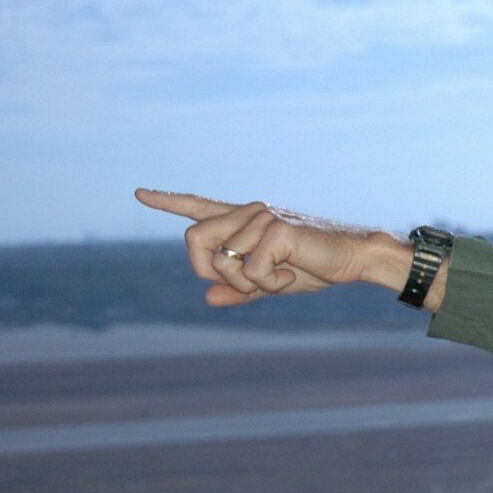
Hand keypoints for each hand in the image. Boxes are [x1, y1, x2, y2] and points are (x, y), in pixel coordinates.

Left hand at [134, 189, 409, 306]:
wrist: (352, 259)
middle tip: (247, 283)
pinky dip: (268, 284)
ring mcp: (261, 217)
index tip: (139, 194)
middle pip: (194, 239)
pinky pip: (250, 269)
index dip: (168, 202)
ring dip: (248, 282)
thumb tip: (208, 298)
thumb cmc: (316, 267)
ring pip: (222, 261)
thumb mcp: (272, 282)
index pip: (198, 207)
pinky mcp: (275, 229)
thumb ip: (240, 289)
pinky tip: (291, 274)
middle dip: (208, 270)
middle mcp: (248, 212)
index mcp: (244, 221)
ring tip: (280, 276)